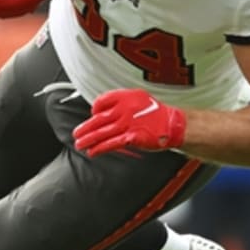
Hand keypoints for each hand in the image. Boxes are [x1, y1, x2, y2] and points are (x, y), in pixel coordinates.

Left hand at [73, 89, 187, 157]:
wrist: (174, 124)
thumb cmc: (158, 114)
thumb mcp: (140, 100)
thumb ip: (123, 103)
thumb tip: (108, 111)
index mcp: (126, 97)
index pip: (102, 101)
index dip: (95, 109)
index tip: (92, 115)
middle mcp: (124, 109)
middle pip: (98, 119)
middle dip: (85, 128)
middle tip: (76, 134)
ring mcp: (127, 123)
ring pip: (102, 132)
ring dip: (88, 139)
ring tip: (79, 144)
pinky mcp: (131, 137)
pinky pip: (111, 143)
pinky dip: (100, 148)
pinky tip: (93, 152)